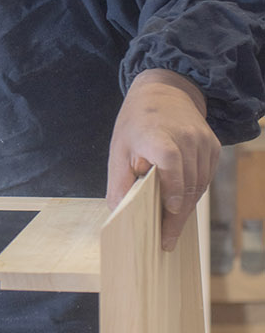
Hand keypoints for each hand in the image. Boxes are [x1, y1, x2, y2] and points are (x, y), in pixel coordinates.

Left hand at [106, 68, 220, 250]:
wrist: (165, 92)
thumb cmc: (137, 123)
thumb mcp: (118, 147)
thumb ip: (119, 180)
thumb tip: (120, 213)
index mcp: (156, 133)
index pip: (169, 160)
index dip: (172, 186)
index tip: (168, 209)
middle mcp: (185, 136)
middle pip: (187, 182)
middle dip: (177, 215)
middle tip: (166, 241)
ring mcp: (203, 141)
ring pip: (199, 185)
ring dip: (185, 209)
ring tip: (170, 230)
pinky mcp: (213, 147)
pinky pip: (205, 178)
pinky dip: (193, 194)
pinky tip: (180, 205)